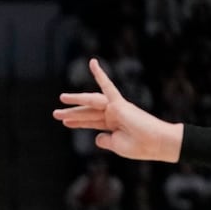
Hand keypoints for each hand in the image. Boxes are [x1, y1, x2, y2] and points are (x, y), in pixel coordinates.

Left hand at [54, 58, 183, 162]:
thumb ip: (106, 141)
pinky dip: (100, 75)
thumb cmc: (139, 146)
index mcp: (112, 126)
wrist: (155, 143)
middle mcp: (113, 115)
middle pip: (88, 113)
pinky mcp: (119, 103)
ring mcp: (116, 108)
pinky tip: (92, 63)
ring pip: (92, 103)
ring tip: (61, 99)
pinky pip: (108, 86)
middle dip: (72, 114)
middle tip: (55, 114)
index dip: (78, 122)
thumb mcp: (117, 146)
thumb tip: (96, 138)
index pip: (91, 122)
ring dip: (77, 102)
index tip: (65, 121)